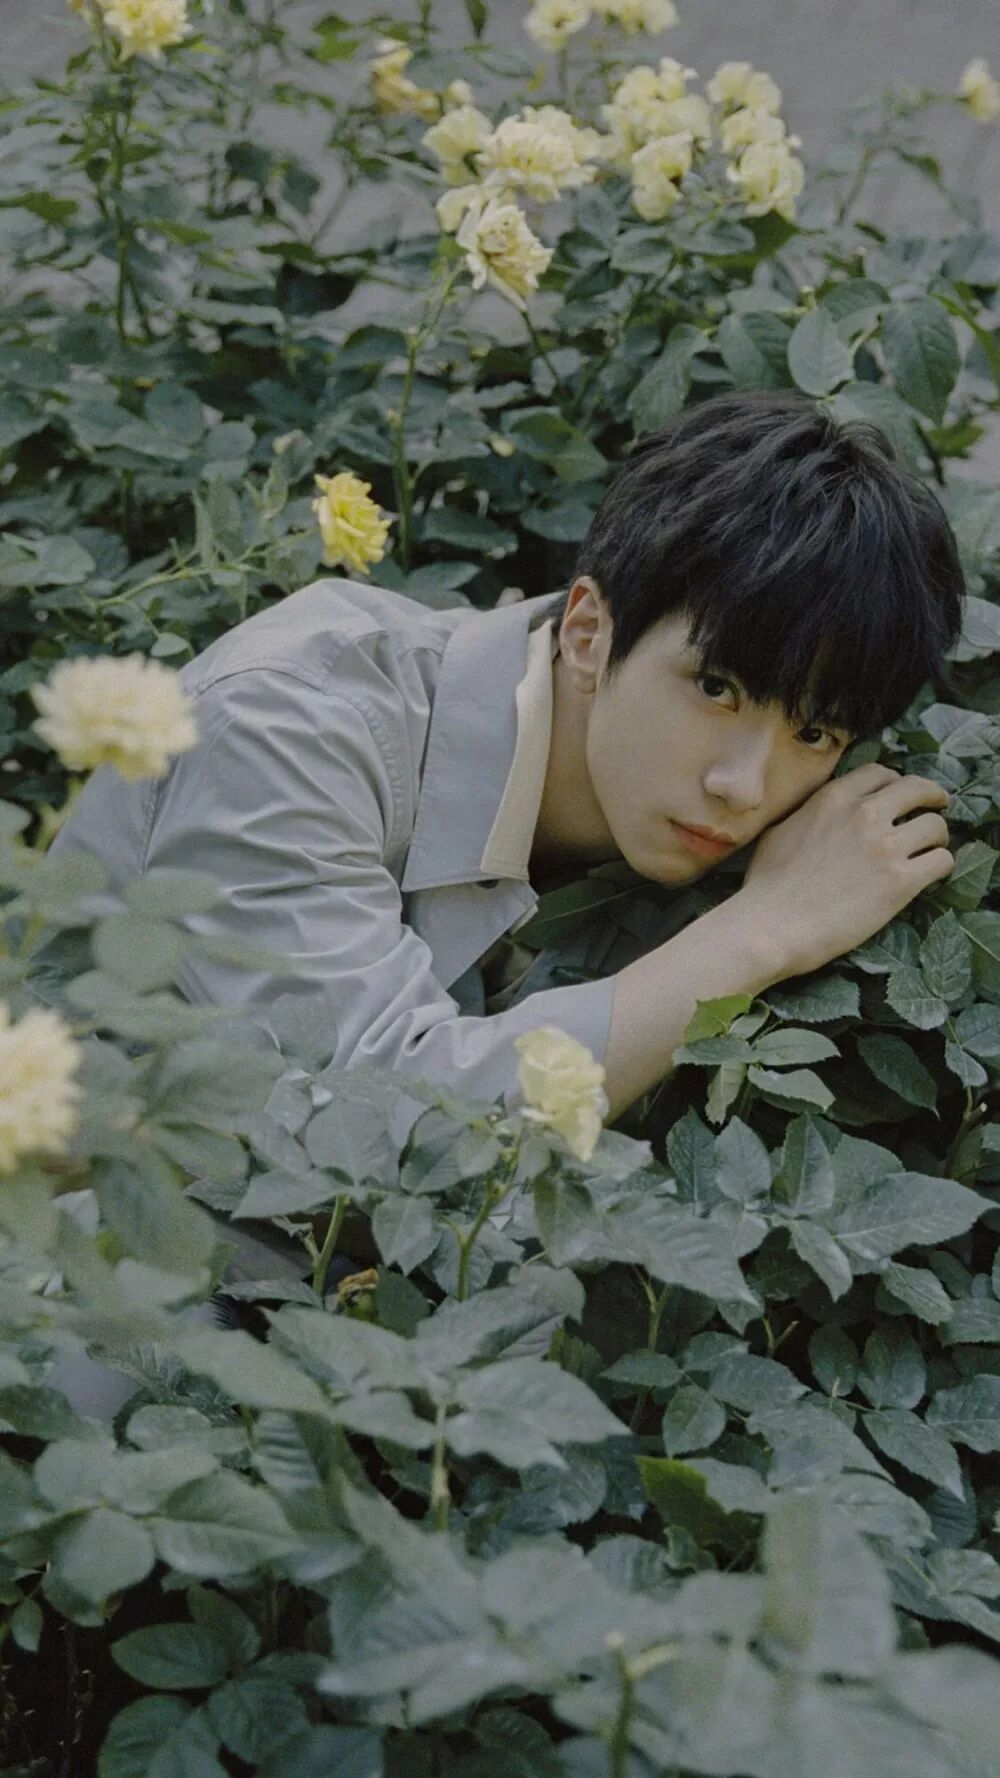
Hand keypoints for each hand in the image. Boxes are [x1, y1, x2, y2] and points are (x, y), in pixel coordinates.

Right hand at [738, 762, 953, 977]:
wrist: (772, 926)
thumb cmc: (765, 884)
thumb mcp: (780, 830)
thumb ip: (807, 814)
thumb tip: (816, 816)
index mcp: (835, 798)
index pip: (881, 773)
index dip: (895, 784)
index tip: (898, 797)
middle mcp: (866, 814)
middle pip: (918, 789)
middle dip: (931, 797)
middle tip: (935, 808)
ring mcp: (887, 847)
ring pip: (936, 826)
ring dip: (936, 837)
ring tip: (931, 849)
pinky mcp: (902, 881)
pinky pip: (941, 861)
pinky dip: (940, 866)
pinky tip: (931, 875)